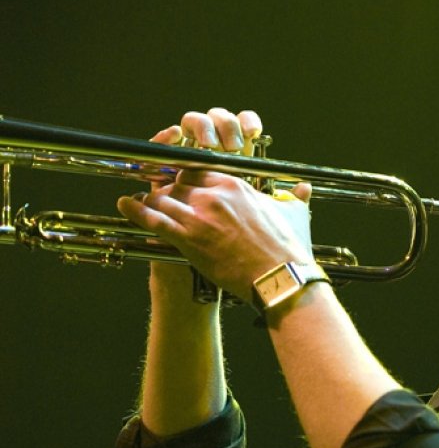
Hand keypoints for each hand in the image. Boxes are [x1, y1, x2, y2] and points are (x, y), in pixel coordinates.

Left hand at [118, 109, 314, 300]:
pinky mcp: (190, 239)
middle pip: (178, 182)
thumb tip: (304, 189)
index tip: (181, 179)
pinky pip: (154, 220)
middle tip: (159, 192)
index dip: (186, 175)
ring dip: (151, 199)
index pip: (199, 170)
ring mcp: (200, 217)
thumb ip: (295, 198)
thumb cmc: (288, 249)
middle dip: (167, 187)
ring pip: (163, 198)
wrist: (280, 277)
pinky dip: (136, 211)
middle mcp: (215, 196)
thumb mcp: (294, 215)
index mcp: (236, 186)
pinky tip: (125, 205)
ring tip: (141, 200)